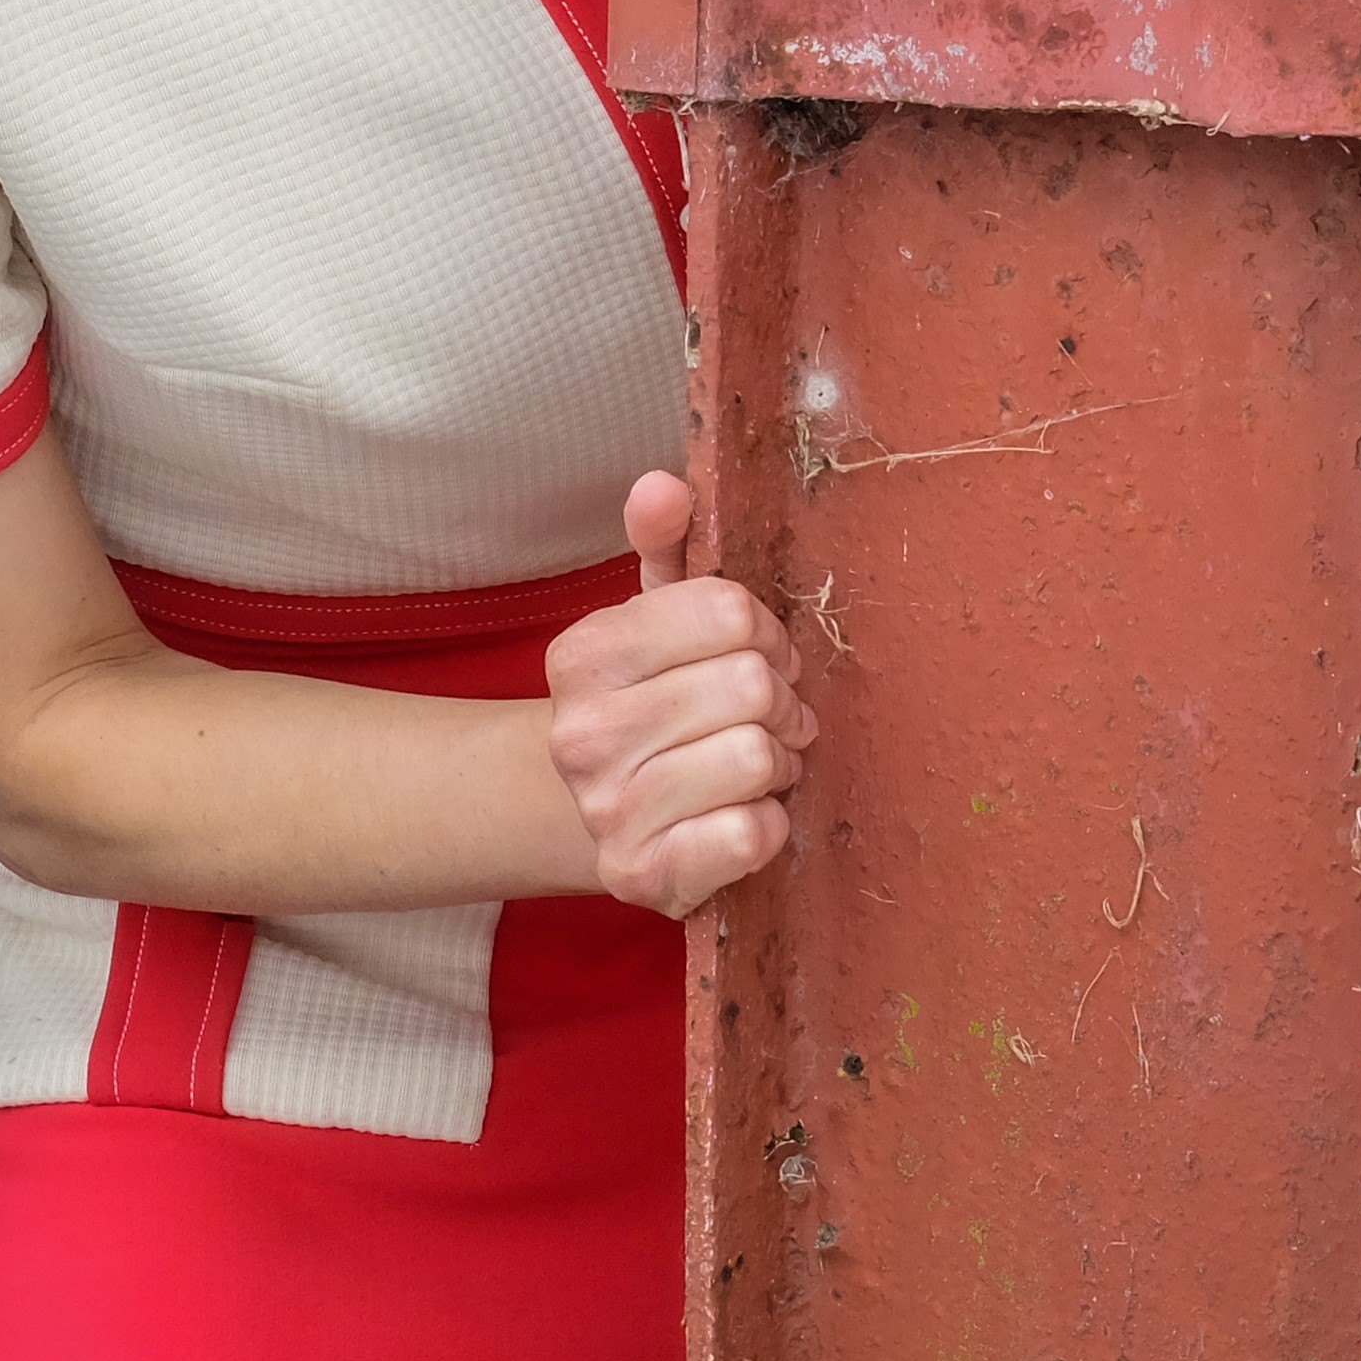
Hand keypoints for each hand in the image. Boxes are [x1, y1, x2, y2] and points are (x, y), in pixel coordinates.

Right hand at [540, 471, 810, 919]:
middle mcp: (582, 731)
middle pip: (751, 685)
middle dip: (779, 702)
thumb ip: (666, 546)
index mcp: (583, 654)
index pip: (729, 611)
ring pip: (756, 759)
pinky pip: (751, 836)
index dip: (764, 634)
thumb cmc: (651, 705)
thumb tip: (663, 483)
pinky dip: (769, 826)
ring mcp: (606, 809)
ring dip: (777, 765)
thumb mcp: (653, 621)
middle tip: (766, 719)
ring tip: (753, 767)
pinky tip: (742, 817)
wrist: (594, 816)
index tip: (755, 655)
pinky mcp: (640, 877)